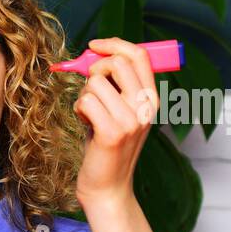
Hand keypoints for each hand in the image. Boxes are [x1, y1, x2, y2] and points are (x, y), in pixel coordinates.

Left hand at [72, 37, 159, 210]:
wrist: (107, 187)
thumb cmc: (106, 147)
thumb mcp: (119, 111)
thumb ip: (115, 85)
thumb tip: (95, 55)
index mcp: (151, 98)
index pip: (139, 56)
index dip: (115, 44)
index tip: (95, 45)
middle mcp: (146, 107)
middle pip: (116, 63)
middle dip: (94, 70)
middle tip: (90, 90)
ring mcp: (131, 120)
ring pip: (95, 82)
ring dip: (84, 96)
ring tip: (90, 116)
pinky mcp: (112, 133)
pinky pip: (85, 100)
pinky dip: (79, 109)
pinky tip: (85, 124)